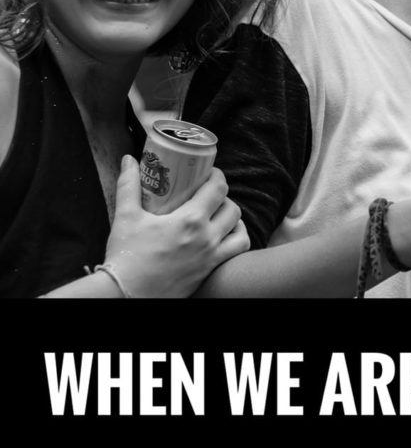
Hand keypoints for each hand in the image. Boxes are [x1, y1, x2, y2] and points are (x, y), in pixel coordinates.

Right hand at [102, 156, 250, 297]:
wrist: (126, 294)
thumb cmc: (126, 256)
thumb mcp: (126, 216)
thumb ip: (129, 184)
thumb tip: (128, 160)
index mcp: (189, 220)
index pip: (218, 189)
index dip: (218, 176)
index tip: (210, 173)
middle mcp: (206, 238)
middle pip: (232, 207)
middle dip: (223, 196)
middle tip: (210, 193)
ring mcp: (211, 256)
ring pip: (239, 230)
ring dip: (233, 218)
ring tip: (220, 214)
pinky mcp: (210, 271)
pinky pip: (237, 251)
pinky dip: (237, 240)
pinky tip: (225, 235)